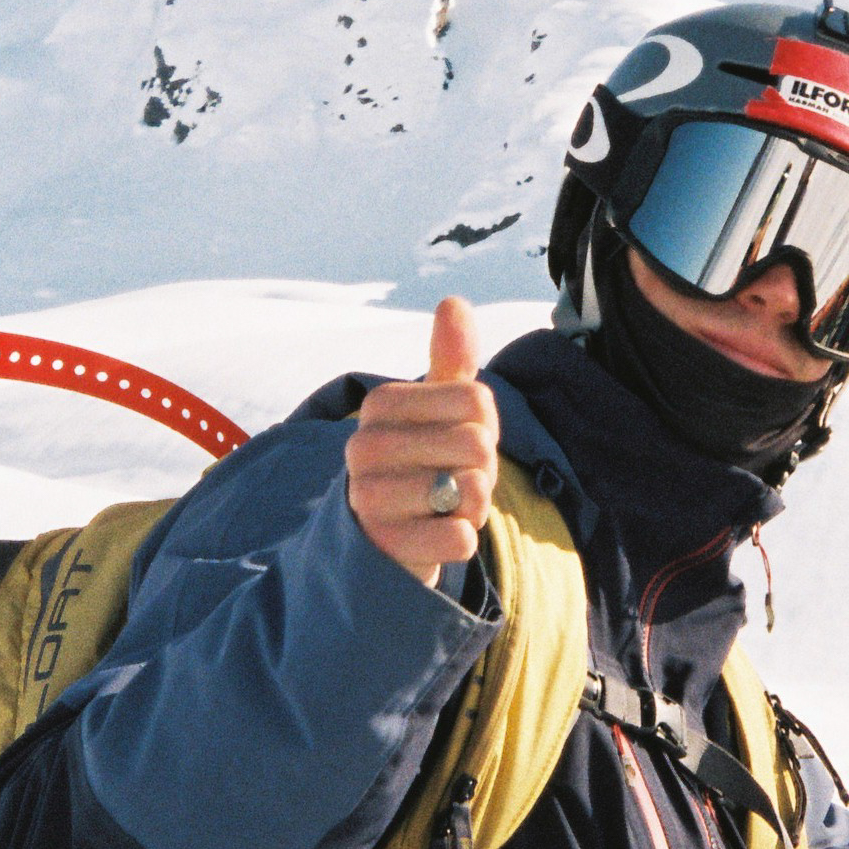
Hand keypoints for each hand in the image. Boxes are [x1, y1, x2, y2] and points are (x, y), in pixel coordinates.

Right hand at [347, 296, 498, 586]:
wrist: (385, 539)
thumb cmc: (424, 464)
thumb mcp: (438, 411)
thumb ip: (450, 360)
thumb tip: (453, 301)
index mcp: (380, 404)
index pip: (476, 400)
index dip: (485, 426)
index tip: (456, 443)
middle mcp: (363, 447)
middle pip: (475, 444)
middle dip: (481, 468)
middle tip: (453, 479)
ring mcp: (369, 498)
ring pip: (469, 490)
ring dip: (473, 506)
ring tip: (444, 508)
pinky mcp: (385, 546)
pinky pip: (459, 537)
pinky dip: (463, 539)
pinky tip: (436, 535)